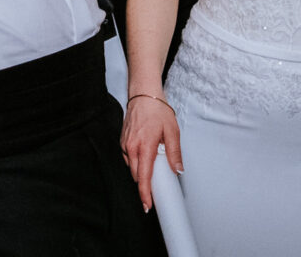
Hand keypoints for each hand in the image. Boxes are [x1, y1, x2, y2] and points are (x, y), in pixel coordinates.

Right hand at [120, 94, 181, 211]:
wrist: (143, 94)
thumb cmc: (157, 110)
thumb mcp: (172, 131)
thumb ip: (175, 153)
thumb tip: (178, 170)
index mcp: (144, 147)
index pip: (143, 177)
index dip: (145, 194)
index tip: (147, 205)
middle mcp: (131, 148)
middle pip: (137, 176)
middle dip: (145, 184)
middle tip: (158, 185)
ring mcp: (125, 145)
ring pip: (133, 168)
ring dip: (142, 171)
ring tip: (154, 161)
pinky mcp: (122, 142)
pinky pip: (129, 159)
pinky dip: (137, 161)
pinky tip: (146, 154)